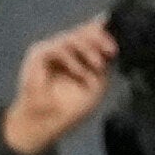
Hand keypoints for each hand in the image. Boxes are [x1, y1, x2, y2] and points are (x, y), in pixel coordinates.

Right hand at [0, 18, 117, 152]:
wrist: (47, 124)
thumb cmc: (70, 107)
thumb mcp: (96, 82)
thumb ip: (104, 62)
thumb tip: (115, 43)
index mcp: (77, 53)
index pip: (91, 33)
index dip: (105, 33)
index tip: (116, 48)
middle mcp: (63, 48)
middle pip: (83, 30)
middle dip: (100, 38)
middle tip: (112, 51)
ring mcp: (50, 49)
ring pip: (73, 37)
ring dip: (89, 49)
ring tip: (99, 66)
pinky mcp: (38, 54)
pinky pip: (58, 48)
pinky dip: (72, 60)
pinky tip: (80, 73)